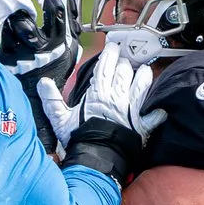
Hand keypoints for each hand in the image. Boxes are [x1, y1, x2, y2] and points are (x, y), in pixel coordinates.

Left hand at [2, 0, 80, 86]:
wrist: (38, 99)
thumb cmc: (54, 71)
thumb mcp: (69, 50)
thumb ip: (70, 24)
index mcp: (59, 44)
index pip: (56, 11)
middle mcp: (41, 49)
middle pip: (28, 18)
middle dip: (23, 7)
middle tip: (20, 1)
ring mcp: (21, 56)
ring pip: (11, 26)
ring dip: (11, 17)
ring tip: (10, 16)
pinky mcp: (6, 61)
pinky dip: (0, 28)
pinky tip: (2, 26)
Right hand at [51, 38, 160, 178]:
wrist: (96, 158)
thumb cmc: (79, 138)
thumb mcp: (59, 119)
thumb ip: (51, 99)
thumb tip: (42, 82)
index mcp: (98, 94)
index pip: (105, 67)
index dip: (110, 55)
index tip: (113, 46)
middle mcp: (117, 98)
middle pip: (125, 72)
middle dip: (125, 63)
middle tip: (125, 60)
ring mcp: (131, 110)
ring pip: (142, 86)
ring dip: (144, 77)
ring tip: (145, 71)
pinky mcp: (141, 126)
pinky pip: (153, 117)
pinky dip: (157, 113)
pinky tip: (161, 110)